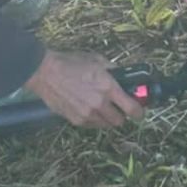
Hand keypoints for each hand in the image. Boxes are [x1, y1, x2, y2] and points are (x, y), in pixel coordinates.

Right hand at [24, 50, 144, 127]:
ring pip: (106, 125)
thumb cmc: (70, 63)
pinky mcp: (76, 120)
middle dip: (122, 115)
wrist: (46, 72)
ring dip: (107, 118)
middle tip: (118, 107)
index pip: (132, 108)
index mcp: (108, 87)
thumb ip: (112, 70)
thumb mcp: (97, 60)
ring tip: (101, 107)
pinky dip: (94, 120)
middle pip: (120, 121)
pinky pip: (92, 125)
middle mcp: (100, 103)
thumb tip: (122, 76)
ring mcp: (87, 114)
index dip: (139, 112)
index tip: (139, 111)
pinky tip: (89, 108)